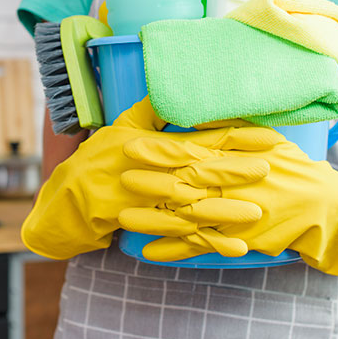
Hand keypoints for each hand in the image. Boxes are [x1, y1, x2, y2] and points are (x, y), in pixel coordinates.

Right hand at [21, 98, 280, 259]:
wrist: (68, 199)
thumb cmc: (97, 158)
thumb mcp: (120, 126)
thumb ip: (150, 110)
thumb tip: (172, 90)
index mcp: (155, 146)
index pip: (201, 138)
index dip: (235, 137)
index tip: (265, 137)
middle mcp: (156, 173)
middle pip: (201, 171)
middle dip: (235, 170)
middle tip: (268, 169)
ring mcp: (153, 202)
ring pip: (195, 206)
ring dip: (226, 211)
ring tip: (256, 212)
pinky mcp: (151, 225)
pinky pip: (185, 235)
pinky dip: (210, 242)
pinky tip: (235, 248)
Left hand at [119, 131, 337, 282]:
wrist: (324, 208)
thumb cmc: (291, 168)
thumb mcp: (266, 139)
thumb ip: (230, 128)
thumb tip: (200, 112)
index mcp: (235, 160)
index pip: (192, 153)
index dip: (161, 150)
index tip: (133, 145)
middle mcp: (232, 187)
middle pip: (185, 185)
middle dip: (151, 183)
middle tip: (121, 179)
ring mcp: (234, 216)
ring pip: (187, 218)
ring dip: (154, 219)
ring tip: (124, 219)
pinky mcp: (237, 240)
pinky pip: (201, 246)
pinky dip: (175, 251)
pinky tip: (149, 253)